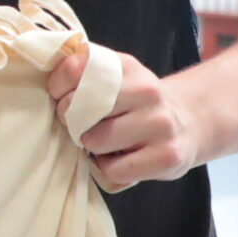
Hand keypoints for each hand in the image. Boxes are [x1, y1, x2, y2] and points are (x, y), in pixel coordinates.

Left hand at [47, 46, 205, 188]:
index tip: (61, 96)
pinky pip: (113, 169)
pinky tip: (121, 158)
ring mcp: (160, 124)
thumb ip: (84, 74)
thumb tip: (47, 85)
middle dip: (70, 120)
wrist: (190, 122)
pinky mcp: (167, 156)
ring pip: (95, 141)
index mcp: (127, 67)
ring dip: (91, 146)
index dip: (58, 87)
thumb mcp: (116, 77)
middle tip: (80, 124)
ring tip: (105, 142)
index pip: (74, 69)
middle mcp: (147, 91)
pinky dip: (109, 168)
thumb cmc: (136, 104)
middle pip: (79, 108)